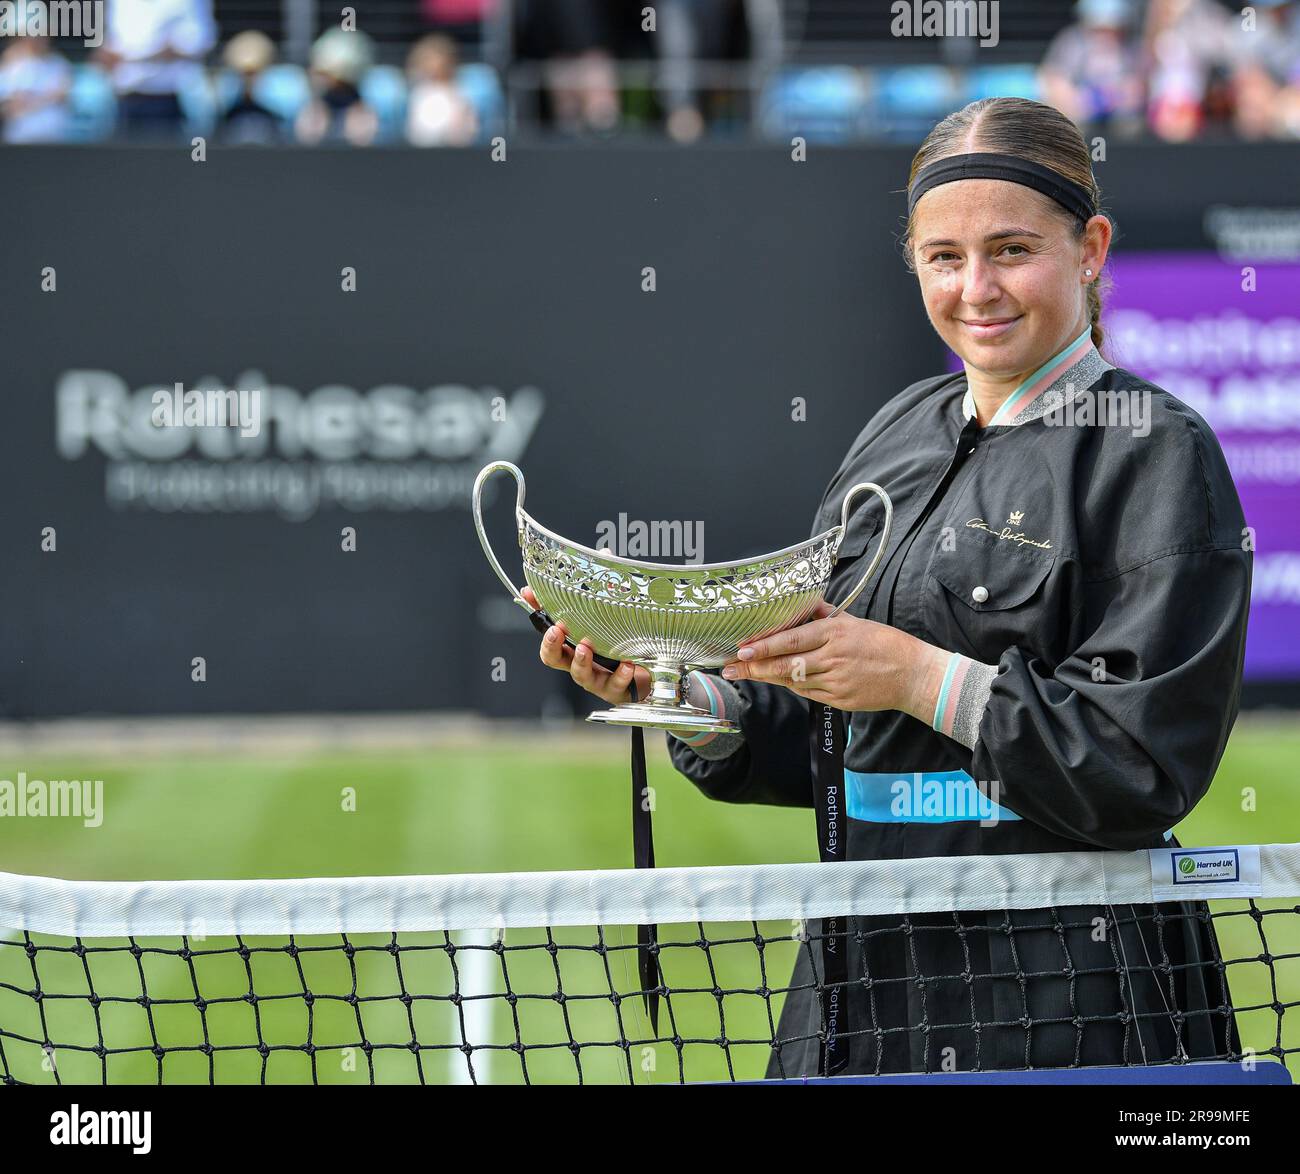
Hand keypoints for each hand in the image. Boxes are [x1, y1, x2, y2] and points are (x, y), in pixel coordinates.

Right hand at [523, 586, 651, 705]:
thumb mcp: (595, 626)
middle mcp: (581, 666)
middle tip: (557, 632)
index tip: (548, 623)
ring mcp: (597, 679)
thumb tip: (539, 591)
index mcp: (572, 651)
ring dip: (581, 661)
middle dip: (552, 647)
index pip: (549, 645)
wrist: (645, 674)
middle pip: (556, 660)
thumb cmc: (616, 650)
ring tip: (584, 648)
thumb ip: (574, 608)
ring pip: (582, 675)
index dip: (543, 634)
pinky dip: (620, 675)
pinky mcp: (616, 688)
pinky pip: (615, 684)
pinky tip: (626, 665)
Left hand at [720, 601, 949, 720]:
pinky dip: (792, 686)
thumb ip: (824, 615)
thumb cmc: (884, 644)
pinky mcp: (839, 700)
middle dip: (754, 667)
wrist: (912, 674)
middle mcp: (832, 657)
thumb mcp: (854, 622)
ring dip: (768, 677)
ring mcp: (835, 681)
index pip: (791, 640)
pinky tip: (778, 681)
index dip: (763, 646)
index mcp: (834, 633)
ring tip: (745, 674)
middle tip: (731, 668)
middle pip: (785, 664)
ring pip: (792, 680)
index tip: (741, 649)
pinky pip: (807, 693)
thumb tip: (801, 604)